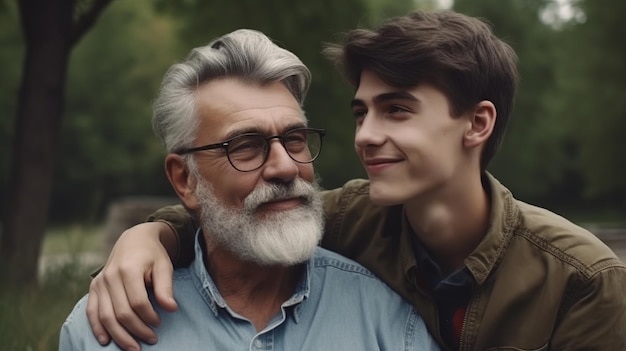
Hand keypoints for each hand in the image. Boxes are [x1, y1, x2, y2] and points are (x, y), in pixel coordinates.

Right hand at [86, 222, 178, 349]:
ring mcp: (100, 283)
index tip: (159, 323)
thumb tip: (172, 309)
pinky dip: (97, 328)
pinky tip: (106, 340)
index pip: (138, 302)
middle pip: (121, 312)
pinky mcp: (94, 288)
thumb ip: (166, 287)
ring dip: (119, 335)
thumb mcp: (164, 266)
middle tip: (152, 340)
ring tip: (134, 348)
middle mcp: (110, 276)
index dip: (149, 316)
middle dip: (137, 330)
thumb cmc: (152, 255)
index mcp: (129, 269)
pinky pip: (92, 311)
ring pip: (105, 316)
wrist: (133, 240)